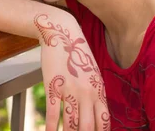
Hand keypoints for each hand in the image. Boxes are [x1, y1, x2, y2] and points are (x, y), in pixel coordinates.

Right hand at [35, 14, 109, 130]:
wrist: (62, 34)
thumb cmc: (76, 55)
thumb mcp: (92, 75)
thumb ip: (95, 95)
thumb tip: (96, 116)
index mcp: (98, 91)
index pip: (103, 123)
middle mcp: (87, 92)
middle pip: (88, 127)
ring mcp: (70, 89)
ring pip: (71, 123)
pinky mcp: (53, 85)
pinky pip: (53, 112)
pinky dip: (51, 127)